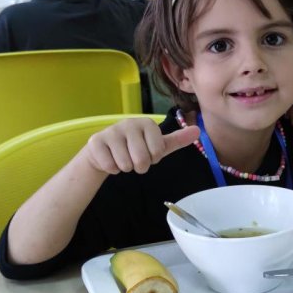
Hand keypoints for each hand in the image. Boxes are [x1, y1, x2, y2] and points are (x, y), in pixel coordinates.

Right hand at [83, 118, 198, 174]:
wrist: (105, 151)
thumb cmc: (135, 148)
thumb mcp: (158, 145)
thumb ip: (177, 139)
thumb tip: (198, 130)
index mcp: (146, 123)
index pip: (158, 151)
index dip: (154, 158)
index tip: (149, 153)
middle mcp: (128, 123)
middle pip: (141, 159)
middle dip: (139, 165)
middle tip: (135, 159)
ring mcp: (110, 131)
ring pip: (125, 164)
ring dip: (125, 167)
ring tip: (122, 158)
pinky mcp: (95, 142)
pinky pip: (110, 166)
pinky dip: (112, 169)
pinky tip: (111, 160)